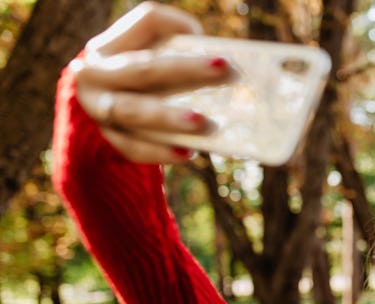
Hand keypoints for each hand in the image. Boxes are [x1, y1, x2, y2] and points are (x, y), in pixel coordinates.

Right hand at [71, 2, 230, 163]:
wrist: (102, 115)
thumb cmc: (140, 82)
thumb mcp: (148, 59)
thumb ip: (176, 55)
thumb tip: (223, 66)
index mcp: (110, 44)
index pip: (148, 23)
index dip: (179, 24)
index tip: (212, 41)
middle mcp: (95, 73)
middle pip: (144, 69)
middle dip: (186, 69)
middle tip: (224, 69)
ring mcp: (95, 107)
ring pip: (133, 111)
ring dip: (169, 117)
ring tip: (203, 123)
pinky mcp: (105, 138)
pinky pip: (133, 146)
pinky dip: (160, 151)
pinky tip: (188, 153)